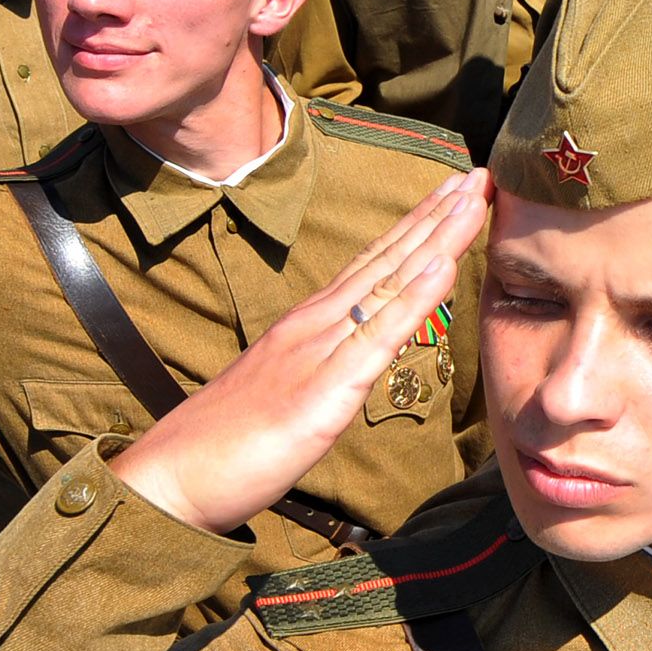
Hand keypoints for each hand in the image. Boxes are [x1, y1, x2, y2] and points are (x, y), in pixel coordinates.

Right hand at [113, 171, 492, 532]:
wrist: (173, 477)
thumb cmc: (225, 445)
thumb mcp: (287, 395)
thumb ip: (320, 371)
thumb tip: (349, 366)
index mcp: (307, 325)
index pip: (371, 264)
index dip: (414, 228)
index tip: (452, 195)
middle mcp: (314, 324)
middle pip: (386, 259)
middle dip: (436, 215)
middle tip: (478, 173)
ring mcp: (319, 350)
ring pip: (389, 282)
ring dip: (437, 238)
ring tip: (473, 198)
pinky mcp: (325, 389)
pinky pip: (378, 336)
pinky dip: (415, 297)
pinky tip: (444, 266)